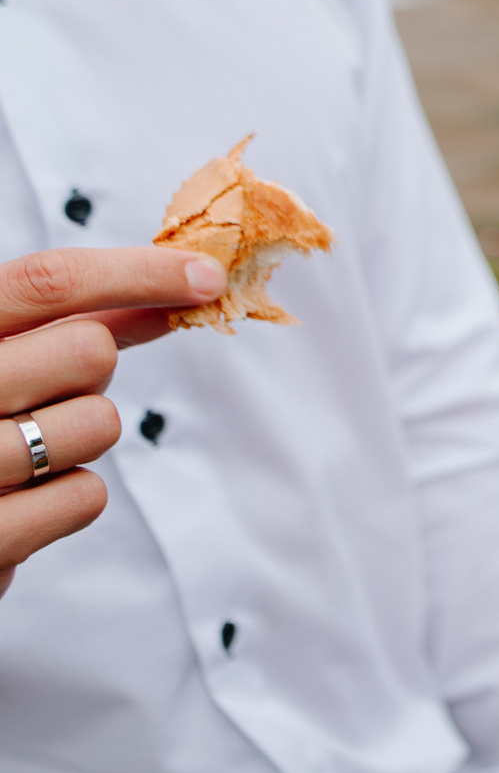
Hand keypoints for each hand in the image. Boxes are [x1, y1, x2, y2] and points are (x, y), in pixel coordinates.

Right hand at [0, 247, 225, 599]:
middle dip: (88, 373)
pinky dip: (66, 498)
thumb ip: (67, 320)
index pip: (45, 281)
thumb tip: (183, 286)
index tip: (206, 276)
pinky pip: (86, 496)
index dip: (137, 272)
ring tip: (18, 452)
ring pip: (97, 424)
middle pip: (88, 353)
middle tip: (40, 396)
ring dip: (78, 437)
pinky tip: (18, 500)